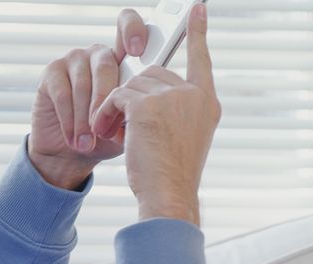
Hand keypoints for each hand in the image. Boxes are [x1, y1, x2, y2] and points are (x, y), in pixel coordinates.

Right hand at [28, 10, 149, 189]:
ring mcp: (74, 60)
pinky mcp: (52, 72)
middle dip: (105, 101)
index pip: (129, 30)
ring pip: (83, 84)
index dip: (133, 31)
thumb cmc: (104, 137)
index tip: (137, 50)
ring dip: (85, 119)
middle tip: (105, 130)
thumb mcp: (127, 125)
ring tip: (88, 144)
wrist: (71, 154)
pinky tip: (75, 140)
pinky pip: (63, 94)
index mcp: (123, 61)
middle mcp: (98, 55)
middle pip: (106, 65)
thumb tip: (147, 107)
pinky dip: (70, 121)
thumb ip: (137, 109)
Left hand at [91, 3, 219, 224]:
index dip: (197, 34)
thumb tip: (141, 91)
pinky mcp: (148, 104)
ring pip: (131, 85)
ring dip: (116, 107)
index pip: (201, 60)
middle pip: (152, 75)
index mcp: (207, 103)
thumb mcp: (182, 138)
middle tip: (124, 127)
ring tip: (114, 134)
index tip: (196, 9)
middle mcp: (194, 95)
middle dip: (133, 97)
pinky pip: (116, 96)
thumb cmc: (171, 175)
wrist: (168, 195)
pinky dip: (105, 113)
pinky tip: (105, 131)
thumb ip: (174, 110)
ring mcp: (173, 97)